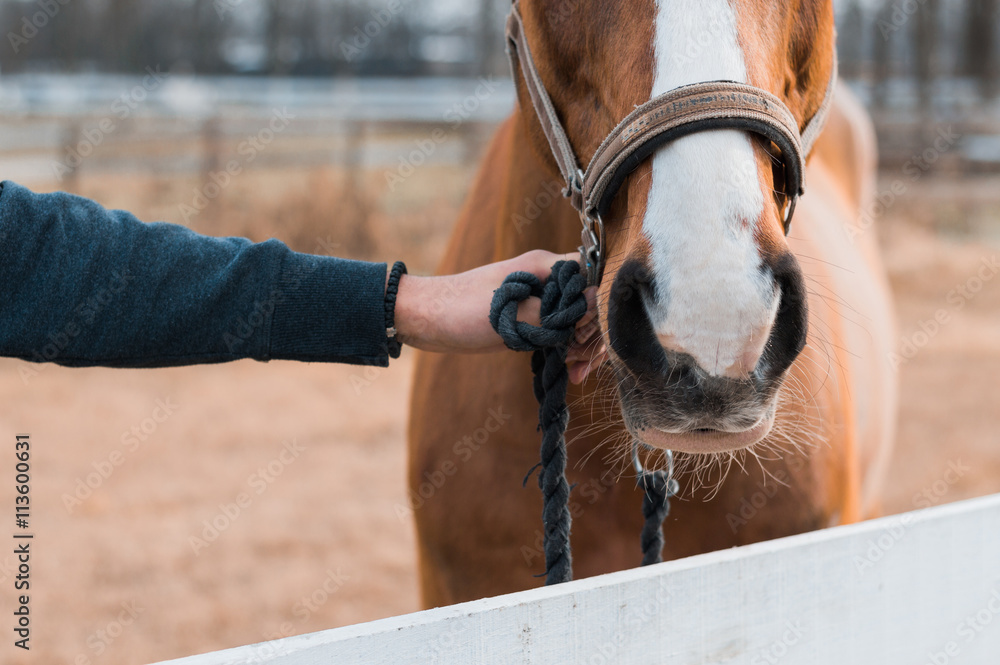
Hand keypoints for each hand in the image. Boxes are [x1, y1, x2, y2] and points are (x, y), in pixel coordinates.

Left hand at [394, 250, 605, 381]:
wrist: (423, 319)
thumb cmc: (462, 310)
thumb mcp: (513, 314)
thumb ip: (557, 312)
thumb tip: (596, 306)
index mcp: (545, 265)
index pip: (593, 278)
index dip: (598, 308)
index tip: (584, 336)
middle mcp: (547, 278)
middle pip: (590, 303)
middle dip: (592, 335)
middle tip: (579, 363)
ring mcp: (539, 299)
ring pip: (578, 320)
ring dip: (582, 346)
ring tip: (575, 374)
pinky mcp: (529, 318)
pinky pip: (560, 332)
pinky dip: (567, 350)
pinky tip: (570, 372)